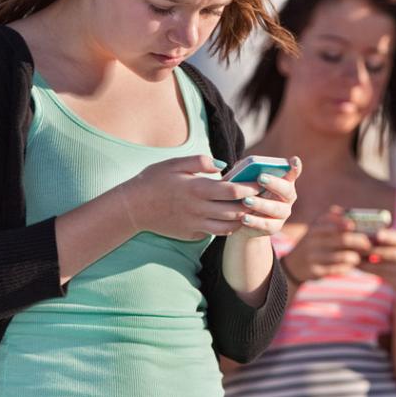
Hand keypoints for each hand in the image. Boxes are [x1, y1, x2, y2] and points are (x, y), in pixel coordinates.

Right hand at [118, 155, 263, 239]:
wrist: (133, 207)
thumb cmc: (154, 180)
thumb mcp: (175, 164)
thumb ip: (200, 161)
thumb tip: (223, 165)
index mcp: (196, 189)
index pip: (232, 191)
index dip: (249, 187)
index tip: (259, 182)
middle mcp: (198, 209)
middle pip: (235, 210)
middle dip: (251, 204)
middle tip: (262, 197)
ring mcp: (195, 224)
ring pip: (228, 226)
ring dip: (242, 219)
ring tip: (250, 209)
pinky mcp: (191, 234)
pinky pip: (214, 233)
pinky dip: (226, 227)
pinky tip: (231, 219)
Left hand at [229, 157, 301, 239]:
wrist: (242, 220)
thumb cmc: (247, 192)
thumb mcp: (246, 180)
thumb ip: (247, 171)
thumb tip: (241, 166)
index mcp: (284, 181)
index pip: (293, 172)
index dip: (295, 167)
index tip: (293, 160)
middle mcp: (288, 197)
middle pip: (287, 190)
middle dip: (274, 183)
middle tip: (260, 178)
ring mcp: (283, 213)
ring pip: (276, 208)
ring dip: (261, 204)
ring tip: (246, 200)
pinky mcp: (275, 227)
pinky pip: (267, 224)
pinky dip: (255, 221)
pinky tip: (244, 218)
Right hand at [281, 205, 368, 281]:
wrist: (295, 264)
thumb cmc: (316, 242)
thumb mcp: (319, 228)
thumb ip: (336, 220)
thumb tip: (360, 217)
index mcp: (316, 225)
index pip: (330, 220)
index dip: (344, 223)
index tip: (355, 226)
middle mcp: (312, 239)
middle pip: (342, 239)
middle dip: (358, 241)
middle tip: (368, 245)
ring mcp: (312, 256)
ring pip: (340, 256)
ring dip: (354, 257)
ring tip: (358, 258)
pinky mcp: (314, 270)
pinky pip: (336, 269)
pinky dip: (346, 268)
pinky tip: (349, 266)